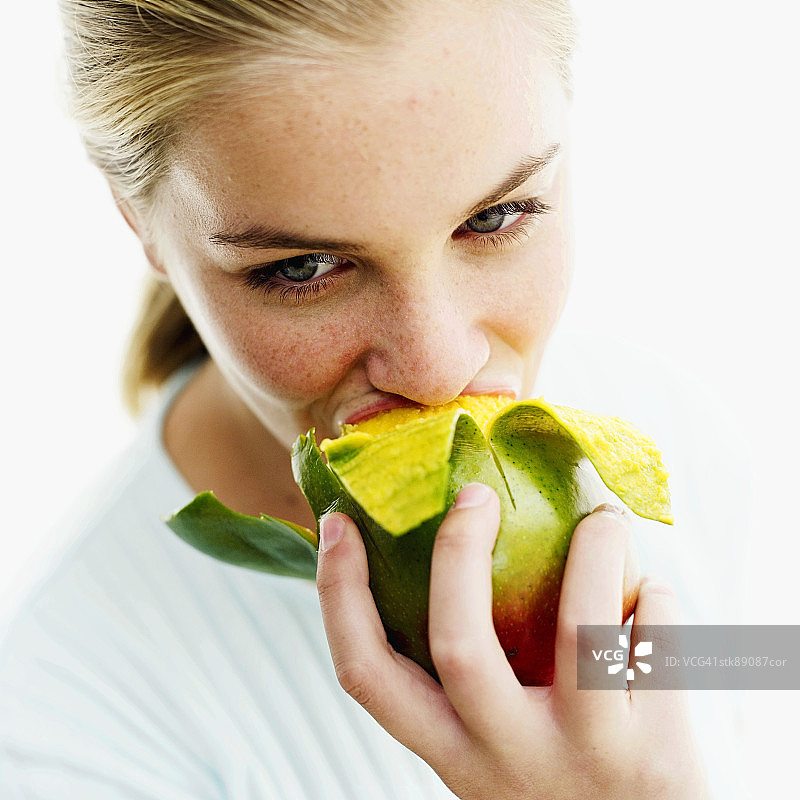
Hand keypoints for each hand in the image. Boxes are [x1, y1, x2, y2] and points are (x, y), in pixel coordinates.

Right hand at [316, 484, 710, 798]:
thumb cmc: (558, 781)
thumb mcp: (493, 750)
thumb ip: (470, 683)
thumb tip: (453, 559)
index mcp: (451, 750)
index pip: (366, 673)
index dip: (340, 594)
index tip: (338, 526)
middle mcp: (505, 759)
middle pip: (458, 643)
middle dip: (457, 553)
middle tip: (474, 495)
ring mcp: (584, 757)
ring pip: (582, 630)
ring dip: (594, 552)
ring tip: (603, 517)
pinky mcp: (657, 754)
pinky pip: (657, 645)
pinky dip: (655, 599)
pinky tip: (649, 591)